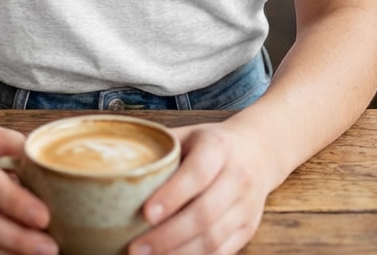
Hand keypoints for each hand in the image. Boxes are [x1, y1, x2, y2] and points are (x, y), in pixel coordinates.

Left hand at [129, 123, 274, 254]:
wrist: (259, 150)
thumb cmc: (212, 143)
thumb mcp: (189, 134)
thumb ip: (161, 149)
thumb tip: (117, 164)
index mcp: (219, 148)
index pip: (198, 174)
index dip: (173, 195)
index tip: (146, 213)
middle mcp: (237, 177)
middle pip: (205, 213)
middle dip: (168, 236)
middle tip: (136, 248)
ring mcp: (246, 206)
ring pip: (213, 239)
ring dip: (178, 253)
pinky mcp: (248, 229)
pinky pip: (222, 252)